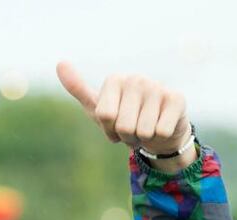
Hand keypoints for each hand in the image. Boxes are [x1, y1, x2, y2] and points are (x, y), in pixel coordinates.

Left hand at [56, 63, 190, 155]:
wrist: (156, 128)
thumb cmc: (123, 118)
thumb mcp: (97, 108)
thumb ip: (78, 89)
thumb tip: (60, 63)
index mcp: (114, 80)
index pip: (105, 116)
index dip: (109, 130)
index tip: (114, 124)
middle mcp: (136, 79)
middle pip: (124, 126)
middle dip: (127, 137)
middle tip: (132, 129)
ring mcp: (157, 87)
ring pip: (143, 131)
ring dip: (143, 138)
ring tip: (145, 128)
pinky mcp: (177, 98)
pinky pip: (161, 131)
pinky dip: (160, 137)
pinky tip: (161, 126)